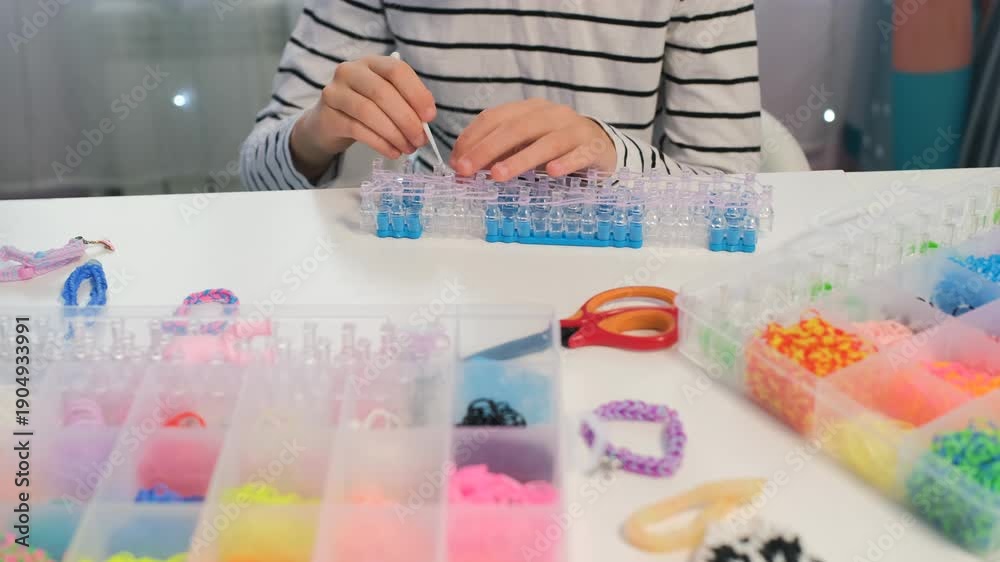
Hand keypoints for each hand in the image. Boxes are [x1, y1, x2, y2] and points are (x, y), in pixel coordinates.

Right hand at [290, 55, 435, 179]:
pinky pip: (357, 130)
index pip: (396, 70)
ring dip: (394, 134)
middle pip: (382, 92)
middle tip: (420, 139)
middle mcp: (351, 71)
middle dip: (407, 119)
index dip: (416, 93)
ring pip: (368, 112)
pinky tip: (393, 151)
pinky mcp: (328, 116)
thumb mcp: (388, 99)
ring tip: (408, 148)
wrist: (330, 123)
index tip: (430, 116)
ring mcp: (336, 92)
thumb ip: (407, 103)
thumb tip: (426, 119)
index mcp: (372, 63)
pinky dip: (380, 143)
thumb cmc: (366, 108)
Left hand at [450, 99, 614, 180]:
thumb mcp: (524, 145)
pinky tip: (552, 172)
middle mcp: (550, 115)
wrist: (601, 145)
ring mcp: (574, 129)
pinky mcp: (594, 147)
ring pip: (545, 142)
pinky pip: (580, 154)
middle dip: (487, 149)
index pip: (494, 118)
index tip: (456, 161)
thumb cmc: (555, 146)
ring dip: (520, 159)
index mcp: (528, 109)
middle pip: (515, 128)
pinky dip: (566, 162)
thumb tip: (463, 166)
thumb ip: (497, 152)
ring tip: (498, 175)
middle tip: (466, 170)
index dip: (472, 138)